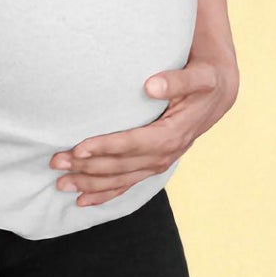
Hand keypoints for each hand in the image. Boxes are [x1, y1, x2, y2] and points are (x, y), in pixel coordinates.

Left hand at [50, 47, 238, 206]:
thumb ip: (177, 81)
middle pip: (123, 165)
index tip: (79, 148)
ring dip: (91, 183)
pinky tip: (85, 200)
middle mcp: (167, 152)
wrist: (219, 90)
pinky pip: (130, 183)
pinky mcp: (155, 162)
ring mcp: (161, 161)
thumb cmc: (205, 78)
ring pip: (123, 179)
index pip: (135, 144)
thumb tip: (150, 85)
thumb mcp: (198, 76)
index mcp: (174, 133)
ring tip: (61, 184)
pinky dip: (107, 193)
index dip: (107, 147)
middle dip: (88, 167)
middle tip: (56, 163)